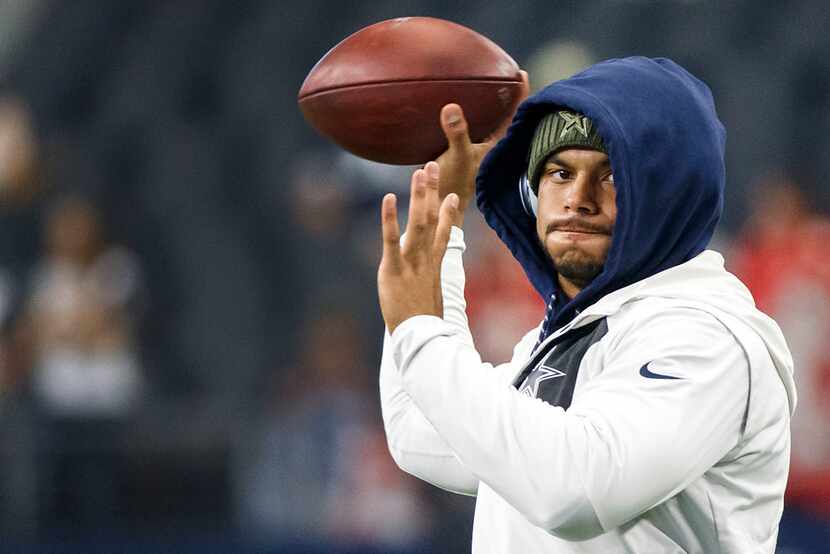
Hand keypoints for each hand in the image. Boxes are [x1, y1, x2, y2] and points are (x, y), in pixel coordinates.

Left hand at [378, 161, 458, 333]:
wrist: (422, 338)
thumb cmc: (425, 325)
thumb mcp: (430, 302)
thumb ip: (429, 288)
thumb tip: (430, 288)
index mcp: (435, 267)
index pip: (445, 235)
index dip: (448, 214)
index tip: (453, 195)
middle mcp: (426, 260)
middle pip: (432, 220)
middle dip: (432, 192)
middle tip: (432, 166)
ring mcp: (412, 262)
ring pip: (418, 223)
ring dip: (419, 196)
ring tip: (420, 172)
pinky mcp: (394, 269)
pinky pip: (392, 240)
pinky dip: (390, 218)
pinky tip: (388, 198)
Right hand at [435, 70, 528, 226]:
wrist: (440, 203)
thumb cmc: (454, 182)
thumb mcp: (457, 155)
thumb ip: (457, 132)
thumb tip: (451, 107)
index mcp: (497, 143)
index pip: (515, 113)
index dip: (521, 92)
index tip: (522, 72)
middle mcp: (491, 143)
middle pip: (504, 113)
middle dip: (506, 92)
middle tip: (504, 69)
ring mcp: (477, 146)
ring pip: (487, 119)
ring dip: (488, 102)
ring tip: (484, 80)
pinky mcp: (463, 148)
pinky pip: (469, 124)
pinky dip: (469, 112)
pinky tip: (457, 102)